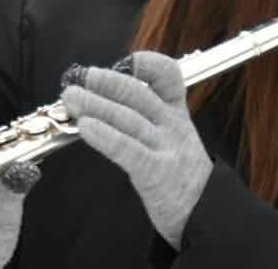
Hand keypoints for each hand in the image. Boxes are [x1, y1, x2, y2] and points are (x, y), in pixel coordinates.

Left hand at [62, 51, 209, 246]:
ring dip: (95, 105)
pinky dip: (106, 136)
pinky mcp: (159, 175)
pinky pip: (130, 150)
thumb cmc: (176, 173)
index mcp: (175, 113)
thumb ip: (139, 113)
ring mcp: (167, 150)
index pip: (168, 77)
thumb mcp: (168, 136)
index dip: (147, 64)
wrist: (207, 217)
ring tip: (71, 98)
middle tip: (77, 78)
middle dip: (105, 82)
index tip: (123, 61)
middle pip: (138, 95)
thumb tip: (93, 91)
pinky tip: (86, 127)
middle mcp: (173, 127)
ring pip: (129, 119)